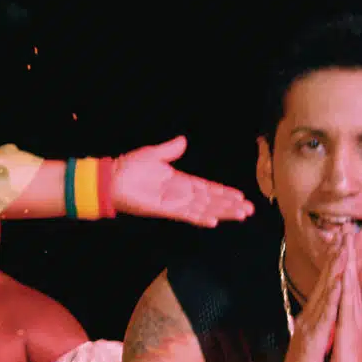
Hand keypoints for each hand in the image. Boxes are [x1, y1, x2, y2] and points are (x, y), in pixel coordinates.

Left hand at [111, 136, 254, 227]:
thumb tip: (183, 140)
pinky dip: (200, 218)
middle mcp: (181, 193)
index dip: (224, 192)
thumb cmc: (129, 167)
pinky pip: (187, 215)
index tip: (241, 196)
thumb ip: (170, 149)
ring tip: (241, 215)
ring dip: (222, 212)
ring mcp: (174, 203)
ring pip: (204, 209)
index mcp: (180, 181)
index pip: (208, 188)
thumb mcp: (153, 154)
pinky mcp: (165, 210)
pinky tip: (215, 221)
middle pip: (211, 200)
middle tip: (249, 210)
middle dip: (230, 205)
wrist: (112, 180)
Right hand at [272, 239, 344, 361]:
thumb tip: (326, 319)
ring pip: (324, 293)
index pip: (327, 286)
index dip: (334, 263)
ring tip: (342, 247)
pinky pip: (325, 314)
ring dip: (333, 269)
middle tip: (342, 230)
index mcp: (315, 320)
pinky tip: (339, 282)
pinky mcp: (312, 340)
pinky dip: (332, 296)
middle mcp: (310, 319)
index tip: (343, 241)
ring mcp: (310, 328)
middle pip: (325, 283)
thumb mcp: (318, 348)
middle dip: (334, 256)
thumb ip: (321, 331)